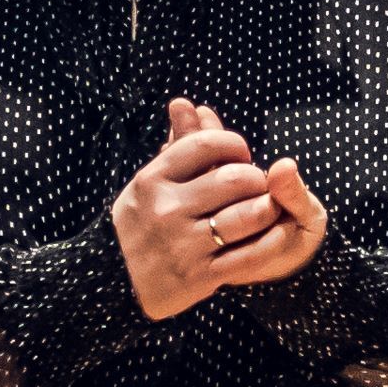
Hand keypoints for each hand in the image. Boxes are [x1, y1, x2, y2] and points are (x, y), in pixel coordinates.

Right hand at [113, 99, 324, 316]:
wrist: (112, 283)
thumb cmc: (140, 224)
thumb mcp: (148, 182)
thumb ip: (175, 145)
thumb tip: (184, 103)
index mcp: (153, 180)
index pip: (206, 144)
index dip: (234, 145)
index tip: (241, 156)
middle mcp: (166, 209)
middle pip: (234, 178)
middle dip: (257, 179)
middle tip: (258, 186)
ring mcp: (183, 244)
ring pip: (247, 215)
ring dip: (269, 208)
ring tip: (268, 209)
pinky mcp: (199, 276)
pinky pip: (251, 255)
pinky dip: (272, 241)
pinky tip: (276, 234)